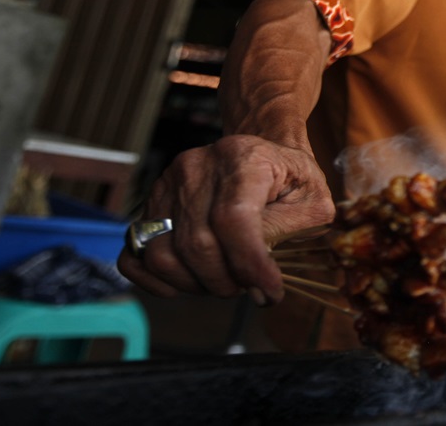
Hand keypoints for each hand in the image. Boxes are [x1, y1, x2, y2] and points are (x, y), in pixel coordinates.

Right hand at [117, 135, 334, 304]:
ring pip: (163, 255)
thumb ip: (287, 230)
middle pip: (198, 244)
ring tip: (225, 280)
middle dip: (227, 281)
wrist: (260, 154)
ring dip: (196, 284)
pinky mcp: (151, 204)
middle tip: (249, 286)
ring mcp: (168, 185)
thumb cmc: (291, 180)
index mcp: (243, 159)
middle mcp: (198, 167)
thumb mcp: (311, 200)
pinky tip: (188, 283)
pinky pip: (134, 254)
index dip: (249, 264)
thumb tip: (258, 276)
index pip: (233, 219)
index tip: (269, 292)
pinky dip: (155, 281)